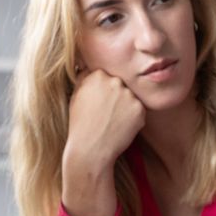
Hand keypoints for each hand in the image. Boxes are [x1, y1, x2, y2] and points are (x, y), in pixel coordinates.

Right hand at [61, 69, 144, 215]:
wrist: (91, 149)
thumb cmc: (80, 125)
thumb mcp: (76, 96)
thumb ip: (86, 79)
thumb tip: (89, 66)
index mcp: (97, 75)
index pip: (105, 76)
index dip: (102, 91)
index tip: (98, 103)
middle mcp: (115, 81)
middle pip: (120, 85)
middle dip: (116, 97)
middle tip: (106, 115)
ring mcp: (128, 95)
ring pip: (130, 98)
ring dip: (125, 107)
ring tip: (112, 122)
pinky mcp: (139, 108)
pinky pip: (139, 110)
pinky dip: (133, 119)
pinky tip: (120, 128)